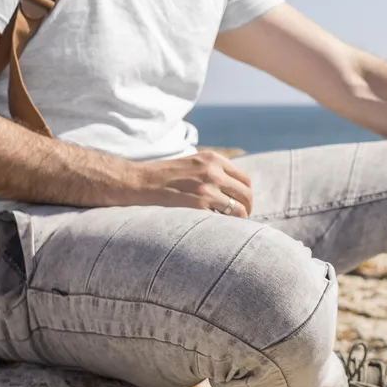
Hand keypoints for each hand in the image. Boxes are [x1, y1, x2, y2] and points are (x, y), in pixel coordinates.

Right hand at [124, 152, 253, 215]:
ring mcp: (206, 188)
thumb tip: (234, 189)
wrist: (139, 181)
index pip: (245, 179)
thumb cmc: (165, 175)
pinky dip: (223, 225)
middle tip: (242, 218)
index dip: (246, 194)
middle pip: (246, 194)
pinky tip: (215, 227)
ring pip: (238, 209)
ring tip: (232, 226)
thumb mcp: (193, 163)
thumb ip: (214, 170)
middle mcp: (213, 171)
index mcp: (214, 159)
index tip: (242, 204)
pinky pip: (222, 219)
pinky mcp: (198, 205)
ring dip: (239, 220)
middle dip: (247, 208)